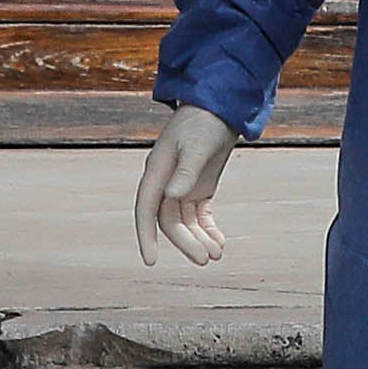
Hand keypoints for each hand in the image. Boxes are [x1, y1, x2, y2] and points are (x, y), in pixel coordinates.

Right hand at [135, 105, 240, 267]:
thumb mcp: (196, 145)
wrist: (221, 107)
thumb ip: (186, 171)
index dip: (146, 236)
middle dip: (186, 242)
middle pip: (169, 221)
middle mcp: (165, 182)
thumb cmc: (204, 122)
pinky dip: (208, 229)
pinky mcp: (199, 186)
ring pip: (185, 221)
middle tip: (205, 260)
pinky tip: (220, 241)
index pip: (146, 210)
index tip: (151, 261)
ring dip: (199, 239)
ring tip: (217, 254)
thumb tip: (172, 195)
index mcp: (157, 171)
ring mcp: (182, 185)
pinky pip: (199, 214)